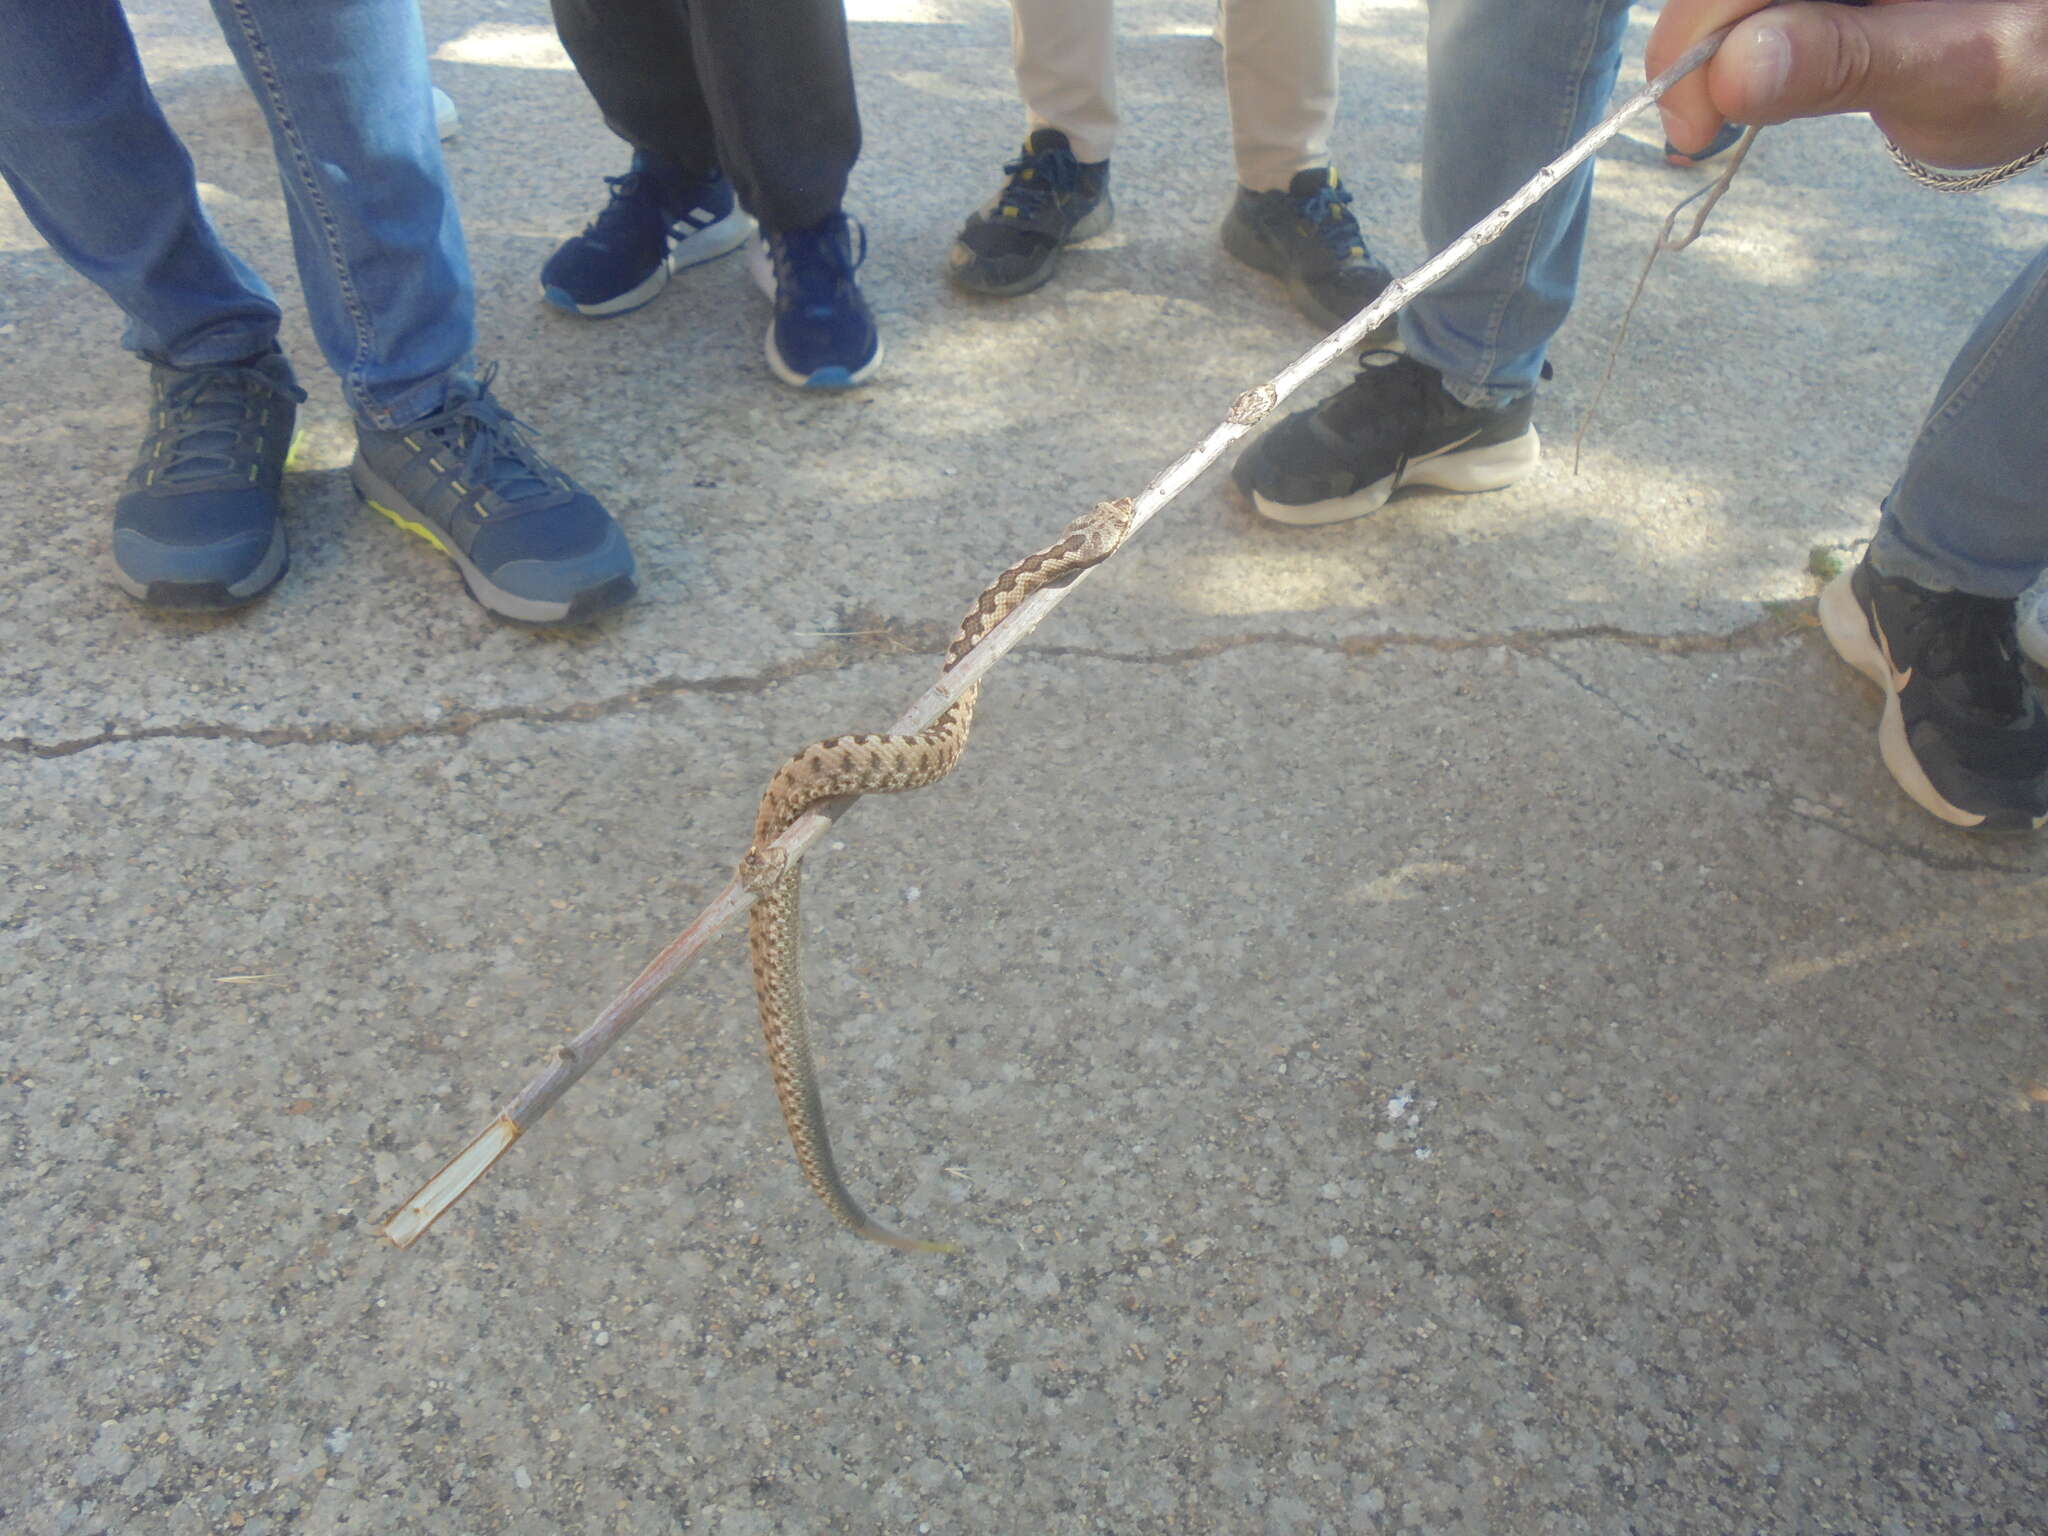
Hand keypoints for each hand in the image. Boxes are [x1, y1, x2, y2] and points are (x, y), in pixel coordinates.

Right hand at [1647, 0, 2047, 169]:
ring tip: (1717, 116)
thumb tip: (1734, 69)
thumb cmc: (2022, 66)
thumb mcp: (1946, 70)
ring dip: (1705, 51)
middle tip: (1697, 133)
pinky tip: (1742, 82)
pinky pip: (1747, 7)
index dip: (1699, 38)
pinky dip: (1727, 46)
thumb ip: (1842, 63)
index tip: (1692, 128)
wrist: (2046, 64)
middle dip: (1695, 48)